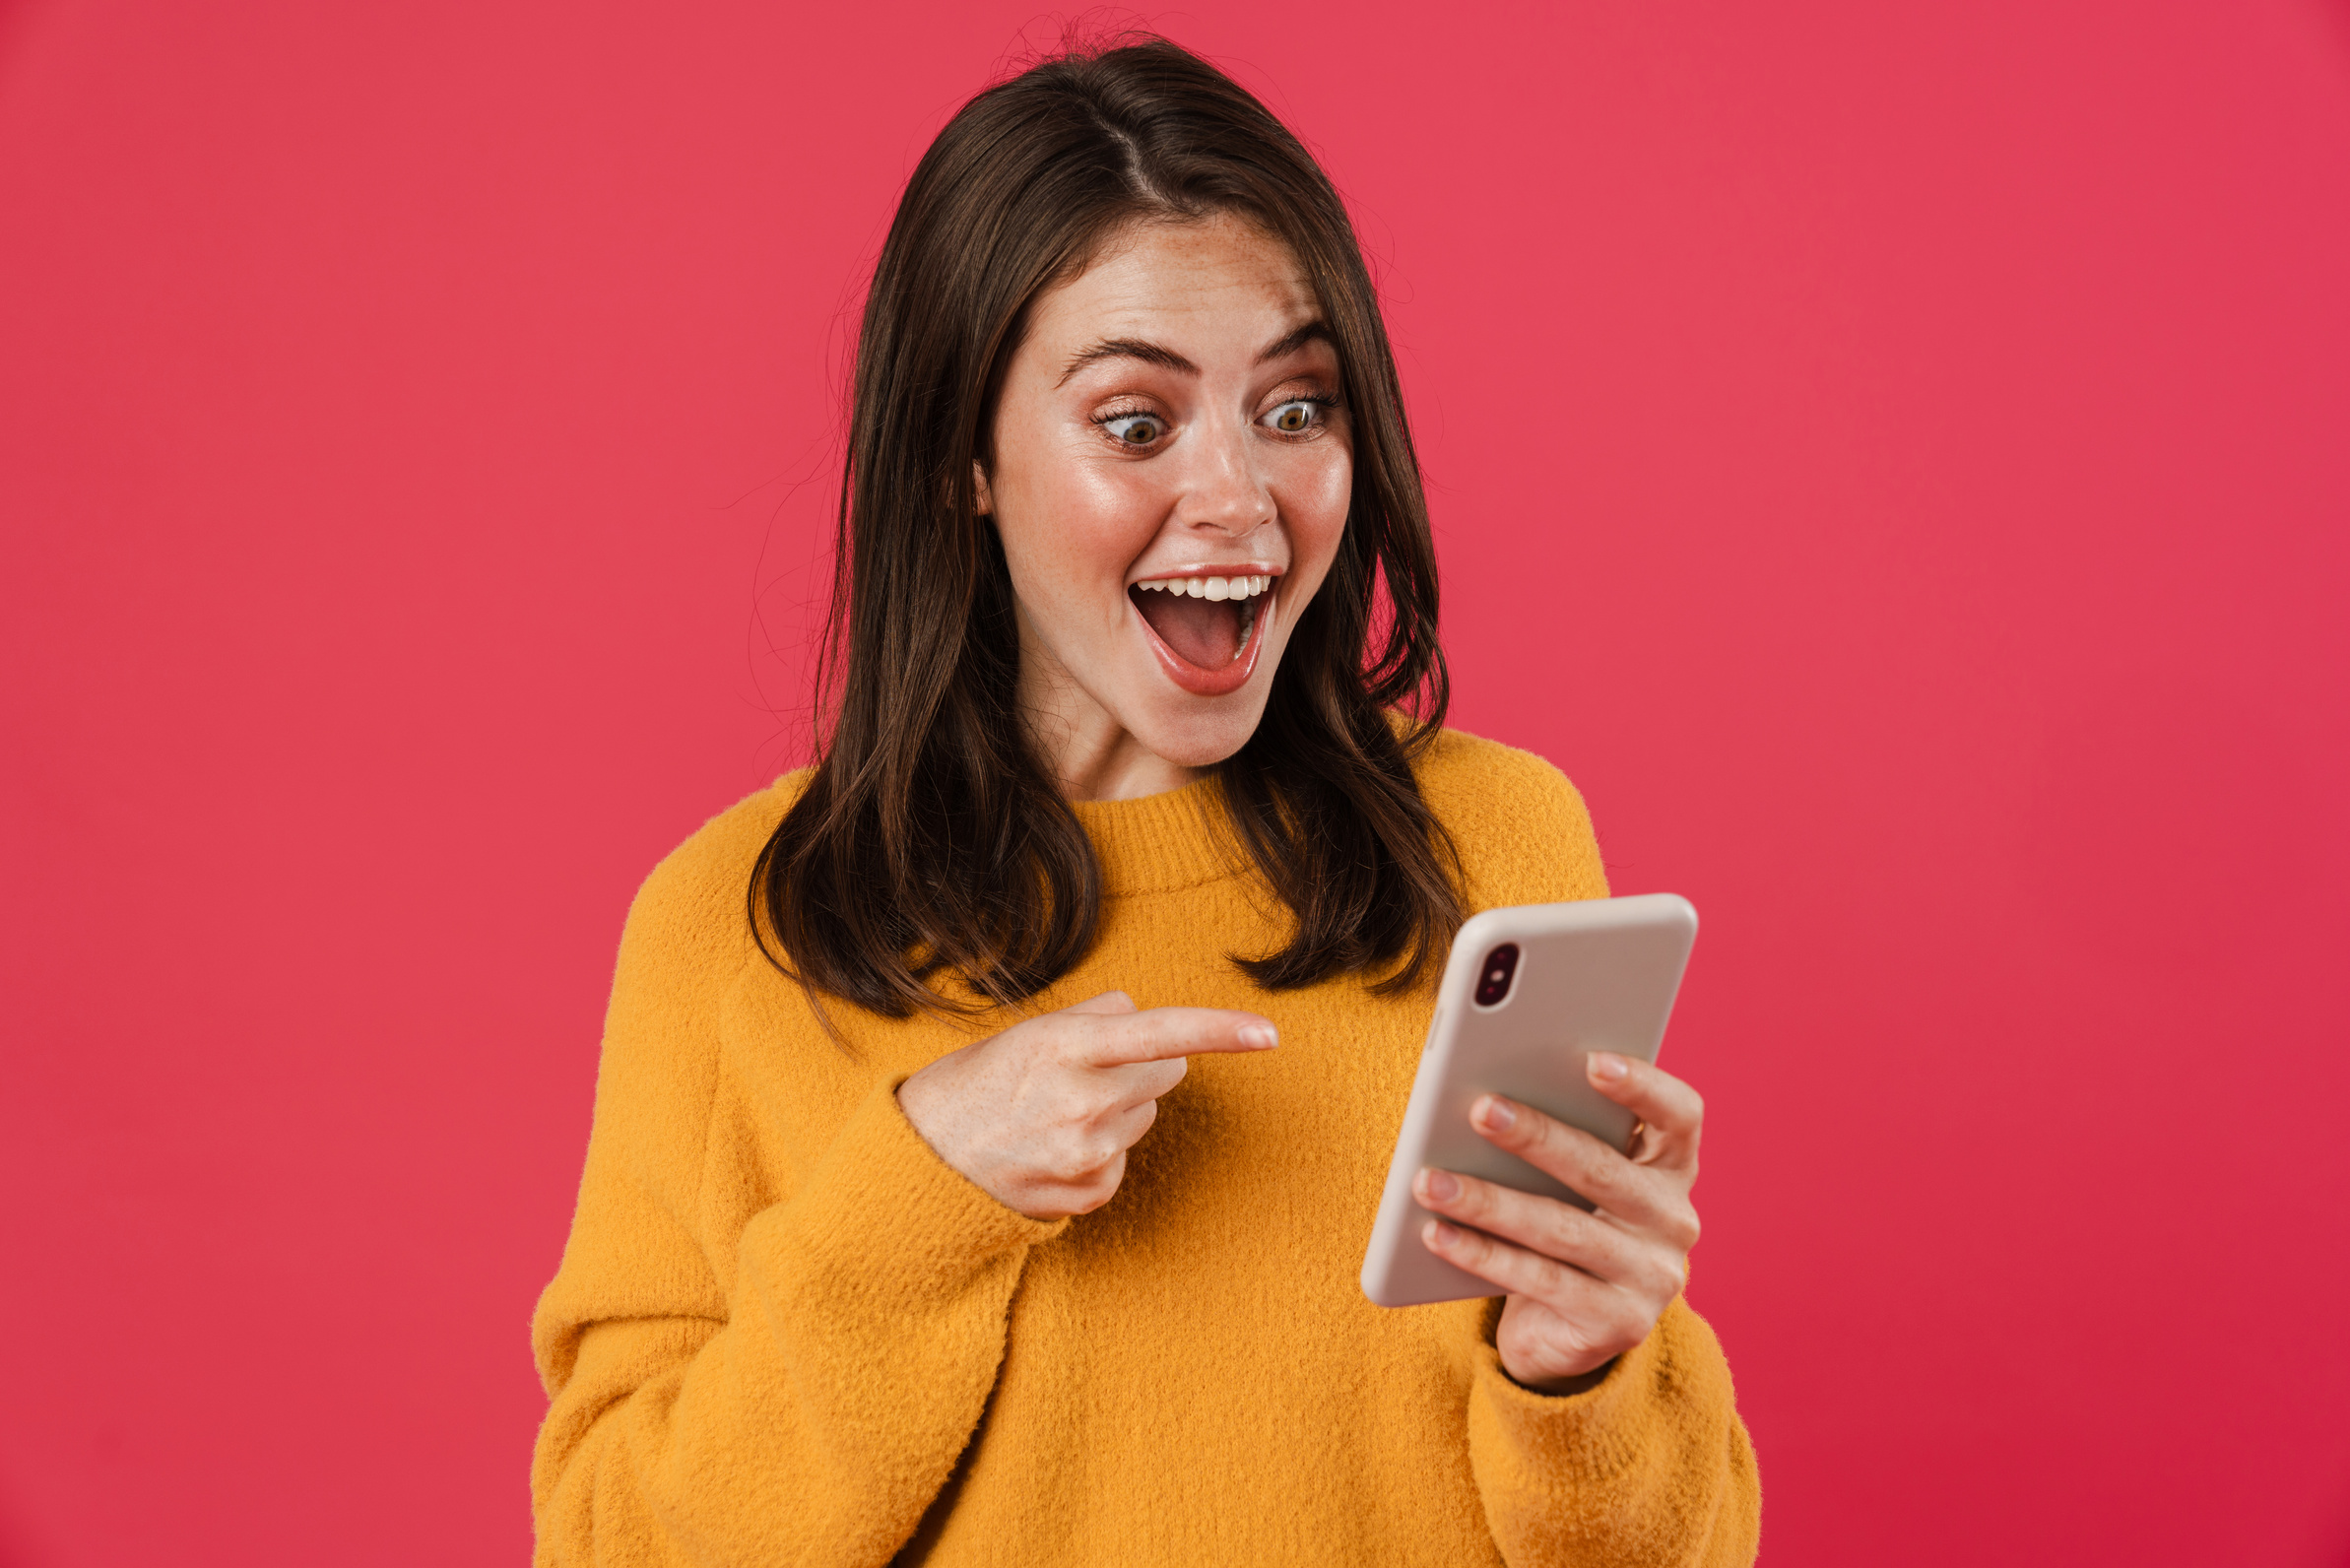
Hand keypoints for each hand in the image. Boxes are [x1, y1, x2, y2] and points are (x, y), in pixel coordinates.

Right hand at [897, 991, 1276, 1219]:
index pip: (1160, 1032)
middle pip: (1169, 1072)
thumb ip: (1096, 1019)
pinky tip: (1054, 1150)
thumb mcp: (1027, 1033)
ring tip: (1056, 1115)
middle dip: (1143, 1066)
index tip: (1269, 1032)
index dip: (1221, 1030)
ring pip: (1146, 1116)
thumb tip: (1144, 1018)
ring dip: (1117, 1110)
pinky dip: (1100, 1153)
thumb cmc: (978, 1084)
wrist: (924, 1163)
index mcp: (1064, 1047)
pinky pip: (1124, 1160)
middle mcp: (1082, 1102)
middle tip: (1086, 1072)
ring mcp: (1087, 1155)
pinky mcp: (1088, 1195)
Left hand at [1412, 1052, 1703, 1393]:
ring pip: (1561, 1227)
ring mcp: (1651, 1276)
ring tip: (1429, 1181)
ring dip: (1488, 1201)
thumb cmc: (1560, 1223)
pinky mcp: (1618, 1323)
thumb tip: (1488, 1100)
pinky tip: (1436, 1234)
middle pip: (1603, 1168)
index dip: (1643, 1085)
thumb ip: (1557, 1135)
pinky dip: (1481, 1254)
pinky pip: (1539, 1279)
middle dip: (1536, 1136)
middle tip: (1480, 1109)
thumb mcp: (1568, 1179)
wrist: (1565, 1332)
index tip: (1592, 1060)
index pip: (1679, 1116)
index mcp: (1671, 1167)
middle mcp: (1673, 1219)